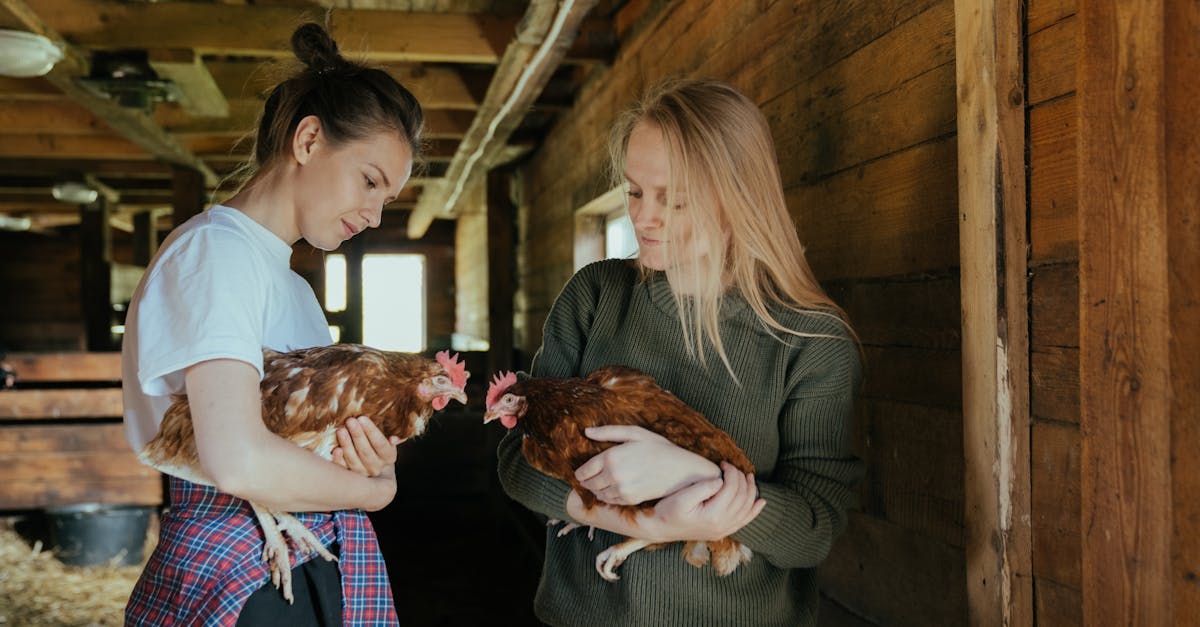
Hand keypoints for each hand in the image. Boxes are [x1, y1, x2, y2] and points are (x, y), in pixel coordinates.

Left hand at [332, 416, 400, 477]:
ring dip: (347, 445)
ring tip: (341, 430)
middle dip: (358, 435)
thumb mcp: (389, 441)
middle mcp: (377, 467)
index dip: (371, 431)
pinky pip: (344, 469)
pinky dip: (339, 460)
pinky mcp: (350, 477)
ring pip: (354, 461)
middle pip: (367, 452)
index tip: (362, 418)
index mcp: (389, 457)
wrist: (377, 470)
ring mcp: (363, 474)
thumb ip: (392, 436)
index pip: (381, 444)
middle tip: (350, 421)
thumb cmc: (381, 447)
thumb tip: (393, 439)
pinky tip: (335, 450)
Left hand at [575, 425, 720, 504]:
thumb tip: (587, 432)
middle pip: (588, 484)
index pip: (584, 471)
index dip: (580, 472)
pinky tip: (613, 488)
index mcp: (610, 457)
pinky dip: (607, 496)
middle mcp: (613, 475)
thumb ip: (608, 432)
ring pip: (598, 494)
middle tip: (589, 476)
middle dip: (586, 481)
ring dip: (596, 489)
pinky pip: (609, 501)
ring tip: (601, 482)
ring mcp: (621, 490)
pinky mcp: (629, 500)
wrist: (680, 471)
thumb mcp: (634, 433)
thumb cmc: (659, 448)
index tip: (581, 471)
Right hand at [644, 462, 765, 542]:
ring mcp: (724, 530)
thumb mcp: (681, 497)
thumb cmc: (667, 511)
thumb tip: (721, 481)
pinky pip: (744, 521)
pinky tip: (761, 502)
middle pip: (742, 497)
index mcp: (713, 516)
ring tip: (748, 476)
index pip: (732, 489)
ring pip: (746, 508)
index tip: (723, 463)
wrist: (660, 529)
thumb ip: (703, 488)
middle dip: (741, 478)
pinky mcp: (723, 532)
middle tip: (732, 467)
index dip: (731, 472)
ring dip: (750, 490)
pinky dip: (754, 511)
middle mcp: (722, 525)